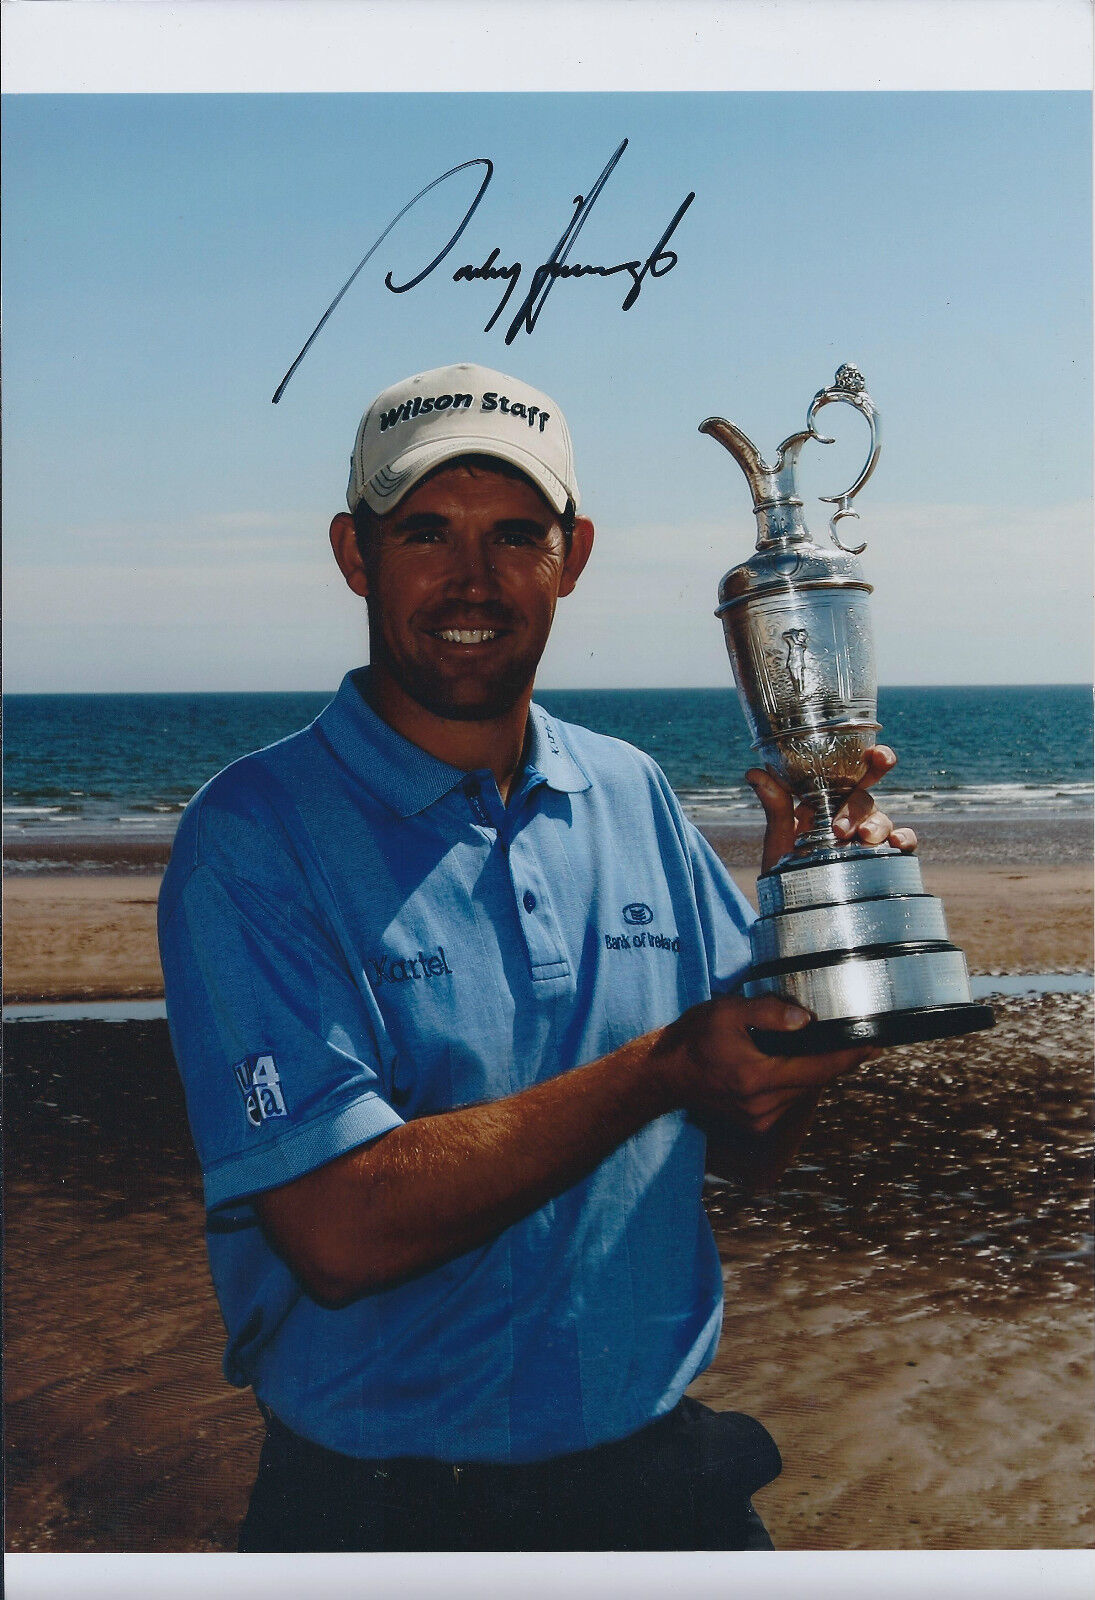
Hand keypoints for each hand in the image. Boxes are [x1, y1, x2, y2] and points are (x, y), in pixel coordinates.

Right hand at [655, 993, 877, 1134]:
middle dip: (832, 1060)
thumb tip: (805, 1020)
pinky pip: (787, 1100)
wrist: (664, 1075)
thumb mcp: (727, 1012)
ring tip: (814, 1046)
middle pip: (814, 1081)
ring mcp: (759, 1119)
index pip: (818, 1068)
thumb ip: (767, 1012)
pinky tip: (786, 1063)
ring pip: (802, 1092)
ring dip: (811, 1071)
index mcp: (759, 1078)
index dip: (849, 1057)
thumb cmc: (693, 1039)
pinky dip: (793, 1082)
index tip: (875, 1045)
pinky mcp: (755, 1124)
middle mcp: (763, 1106)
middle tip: (850, 1037)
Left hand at [747, 744, 917, 873]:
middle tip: (842, 830)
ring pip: (882, 819)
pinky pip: (902, 843)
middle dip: (858, 808)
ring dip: (876, 825)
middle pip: (865, 798)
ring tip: (863, 840)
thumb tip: (754, 772)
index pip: (852, 773)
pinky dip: (904, 839)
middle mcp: (851, 816)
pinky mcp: (883, 859)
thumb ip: (775, 806)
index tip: (876, 755)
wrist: (792, 912)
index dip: (872, 759)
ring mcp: (868, 837)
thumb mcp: (779, 839)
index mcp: (829, 802)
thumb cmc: (786, 871)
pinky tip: (897, 844)